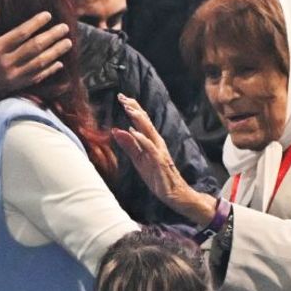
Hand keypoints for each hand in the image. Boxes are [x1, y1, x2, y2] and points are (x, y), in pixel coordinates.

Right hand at [0, 4, 71, 105]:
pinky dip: (48, 71)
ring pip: (38, 63)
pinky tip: (58, 64)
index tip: (48, 15)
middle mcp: (6, 63)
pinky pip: (34, 78)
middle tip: (65, 28)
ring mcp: (11, 76)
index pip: (21, 33)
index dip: (36, 23)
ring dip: (55, 53)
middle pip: (34, 47)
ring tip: (67, 43)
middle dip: (52, 37)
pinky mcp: (13, 86)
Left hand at [111, 94, 214, 224]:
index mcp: (151, 141)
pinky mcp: (160, 162)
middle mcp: (157, 143)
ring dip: (139, 120)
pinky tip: (134, 132)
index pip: (141, 121)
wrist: (173, 194)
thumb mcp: (138, 160)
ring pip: (149, 132)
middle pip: (145, 122)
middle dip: (135, 108)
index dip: (132, 108)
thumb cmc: (156, 176)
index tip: (121, 97)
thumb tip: (116, 130)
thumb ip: (128, 145)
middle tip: (122, 97)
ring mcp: (159, 152)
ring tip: (128, 109)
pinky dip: (143, 139)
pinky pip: (151, 148)